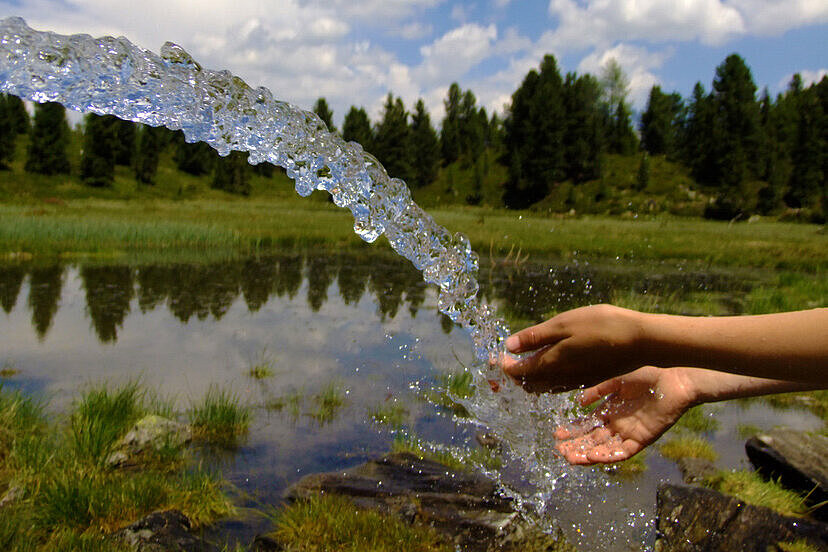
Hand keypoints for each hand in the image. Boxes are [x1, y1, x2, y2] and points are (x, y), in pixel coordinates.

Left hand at [502, 304, 645, 392]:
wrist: (641, 341)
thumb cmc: (602, 326)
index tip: (493, 359)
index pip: (518, 371)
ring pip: (544, 386)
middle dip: (514, 375)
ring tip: (521, 366)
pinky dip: (546, 379)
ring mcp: (576, 381)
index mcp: (551, 364)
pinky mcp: (588, 379)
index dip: (503, 366)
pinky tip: (549, 368)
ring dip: (529, 378)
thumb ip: (536, 337)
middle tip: (504, 364)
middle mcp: (561, 378)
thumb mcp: (564, 324)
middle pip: (529, 383)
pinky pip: (559, 385)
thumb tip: (508, 346)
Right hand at [555, 366, 695, 463]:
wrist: (674, 377)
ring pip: (604, 449)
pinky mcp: (642, 439)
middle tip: (559, 450)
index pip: (587, 425)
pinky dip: (609, 455)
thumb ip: (598, 391)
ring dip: (587, 454)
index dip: (572, 430)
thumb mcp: (616, 380)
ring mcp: (629, 433)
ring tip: (571, 457)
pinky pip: (623, 452)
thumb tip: (579, 403)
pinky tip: (594, 456)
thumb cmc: (648, 373)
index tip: (557, 434)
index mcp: (610, 410)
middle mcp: (618, 424)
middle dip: (575, 446)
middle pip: (592, 440)